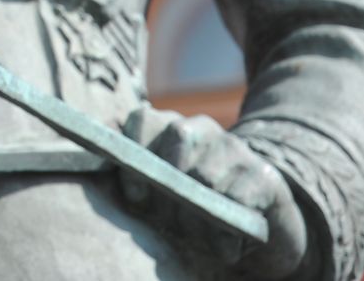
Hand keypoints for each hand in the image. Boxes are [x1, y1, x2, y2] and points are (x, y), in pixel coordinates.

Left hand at [120, 105, 309, 278]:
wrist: (257, 227)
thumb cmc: (196, 213)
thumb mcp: (161, 197)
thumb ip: (134, 178)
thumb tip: (100, 166)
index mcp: (170, 130)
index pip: (143, 117)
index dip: (134, 150)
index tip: (134, 192)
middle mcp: (204, 130)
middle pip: (178, 136)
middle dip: (168, 184)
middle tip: (169, 219)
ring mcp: (235, 149)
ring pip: (206, 173)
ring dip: (196, 214)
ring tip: (198, 235)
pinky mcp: (263, 176)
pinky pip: (237, 199)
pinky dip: (226, 230)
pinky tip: (225, 245)